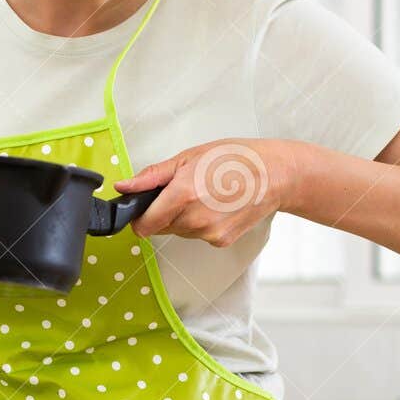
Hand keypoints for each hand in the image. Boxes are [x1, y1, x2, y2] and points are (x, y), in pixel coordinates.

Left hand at [114, 138, 296, 246]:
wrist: (275, 175)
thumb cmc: (235, 159)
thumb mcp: (188, 157)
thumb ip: (152, 177)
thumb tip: (124, 187)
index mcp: (182, 195)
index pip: (143, 225)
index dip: (139, 216)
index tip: (144, 207)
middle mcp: (194, 220)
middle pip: (160, 227)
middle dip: (164, 212)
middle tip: (185, 189)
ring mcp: (208, 234)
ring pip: (179, 231)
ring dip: (183, 217)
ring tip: (206, 195)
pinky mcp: (220, 242)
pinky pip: (198, 235)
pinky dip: (201, 223)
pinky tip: (217, 206)